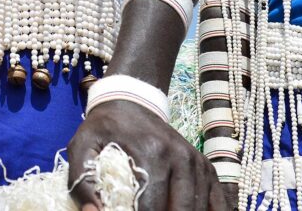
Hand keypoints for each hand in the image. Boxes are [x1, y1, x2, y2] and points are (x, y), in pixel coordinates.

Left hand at [68, 100, 226, 210]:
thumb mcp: (82, 146)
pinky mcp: (207, 167)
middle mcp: (180, 157)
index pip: (150, 208)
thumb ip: (81, 182)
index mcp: (151, 153)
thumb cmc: (105, 128)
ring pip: (199, 209)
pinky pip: (220, 203)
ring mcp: (198, 162)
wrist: (132, 102)